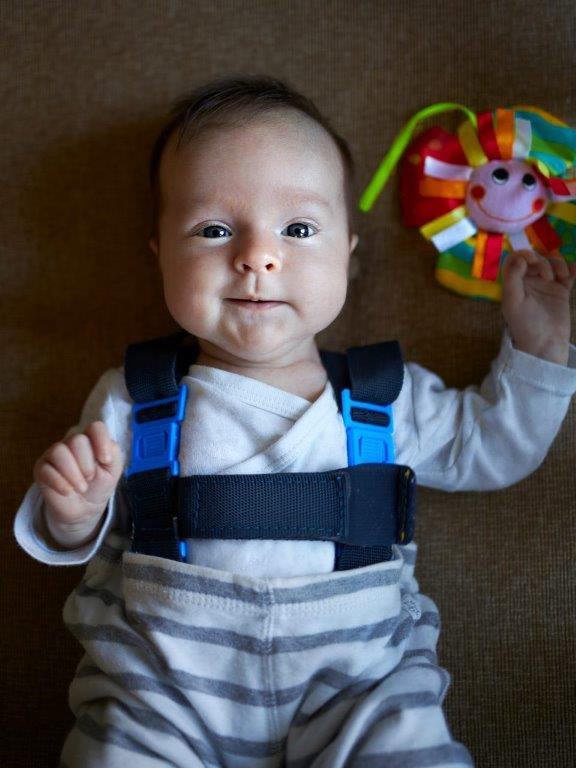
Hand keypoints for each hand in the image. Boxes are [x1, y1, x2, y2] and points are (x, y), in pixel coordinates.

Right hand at [33, 421, 123, 546]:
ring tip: (81, 488)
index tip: (106, 460)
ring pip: (59, 451)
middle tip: (90, 478)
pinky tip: (68, 492)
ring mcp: (54, 454)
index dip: (101, 441)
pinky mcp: (41, 469)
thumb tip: (104, 449)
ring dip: (73, 474)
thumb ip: (114, 454)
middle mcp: (71, 443)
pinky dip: (60, 483)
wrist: (85, 507)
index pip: (96, 427)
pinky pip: (46, 470)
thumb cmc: (99, 484)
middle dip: (87, 463)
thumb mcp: (113, 470)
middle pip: (77, 440)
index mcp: (91, 440)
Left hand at [501, 249, 575, 364]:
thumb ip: (513, 278)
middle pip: (537, 258)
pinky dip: (572, 268)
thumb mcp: (512, 302)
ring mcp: (546, 284)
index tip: (533, 260)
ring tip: (562, 278)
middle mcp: (529, 281)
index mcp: (515, 282)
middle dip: (544, 261)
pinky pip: (568, 273)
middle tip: (548, 277)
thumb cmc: (524, 324)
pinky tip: (574, 271)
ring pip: (553, 262)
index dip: (524, 254)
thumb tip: (520, 258)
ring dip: (559, 264)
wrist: (545, 343)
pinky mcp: (562, 290)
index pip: (516, 259)